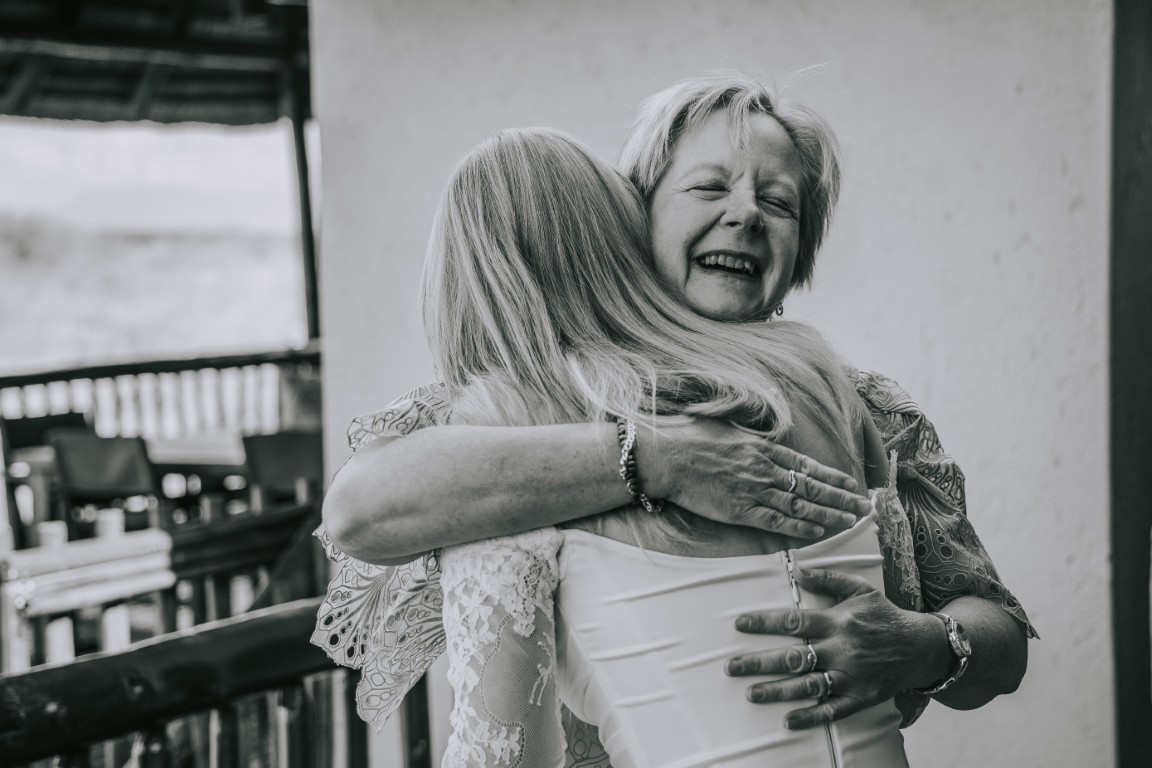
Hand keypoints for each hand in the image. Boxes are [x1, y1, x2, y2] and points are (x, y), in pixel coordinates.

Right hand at [638, 417, 872, 538]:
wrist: (667, 455)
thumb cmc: (691, 437)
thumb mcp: (727, 425)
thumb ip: (751, 433)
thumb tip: (766, 435)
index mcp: (763, 448)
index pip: (806, 465)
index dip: (831, 476)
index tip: (851, 483)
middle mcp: (765, 469)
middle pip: (811, 486)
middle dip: (841, 497)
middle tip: (865, 506)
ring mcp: (753, 490)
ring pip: (801, 506)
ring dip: (829, 514)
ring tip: (851, 520)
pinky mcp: (739, 511)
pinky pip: (776, 522)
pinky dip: (799, 527)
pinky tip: (818, 531)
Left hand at [724, 567, 946, 728]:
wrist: (922, 646)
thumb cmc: (884, 615)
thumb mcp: (859, 589)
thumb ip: (827, 579)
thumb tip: (796, 570)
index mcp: (838, 621)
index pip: (794, 621)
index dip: (765, 623)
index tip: (739, 624)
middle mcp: (841, 649)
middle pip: (794, 657)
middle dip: (760, 662)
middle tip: (731, 667)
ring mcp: (851, 675)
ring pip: (808, 685)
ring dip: (777, 691)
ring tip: (750, 694)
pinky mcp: (861, 697)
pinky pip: (833, 709)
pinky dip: (811, 716)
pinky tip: (788, 720)